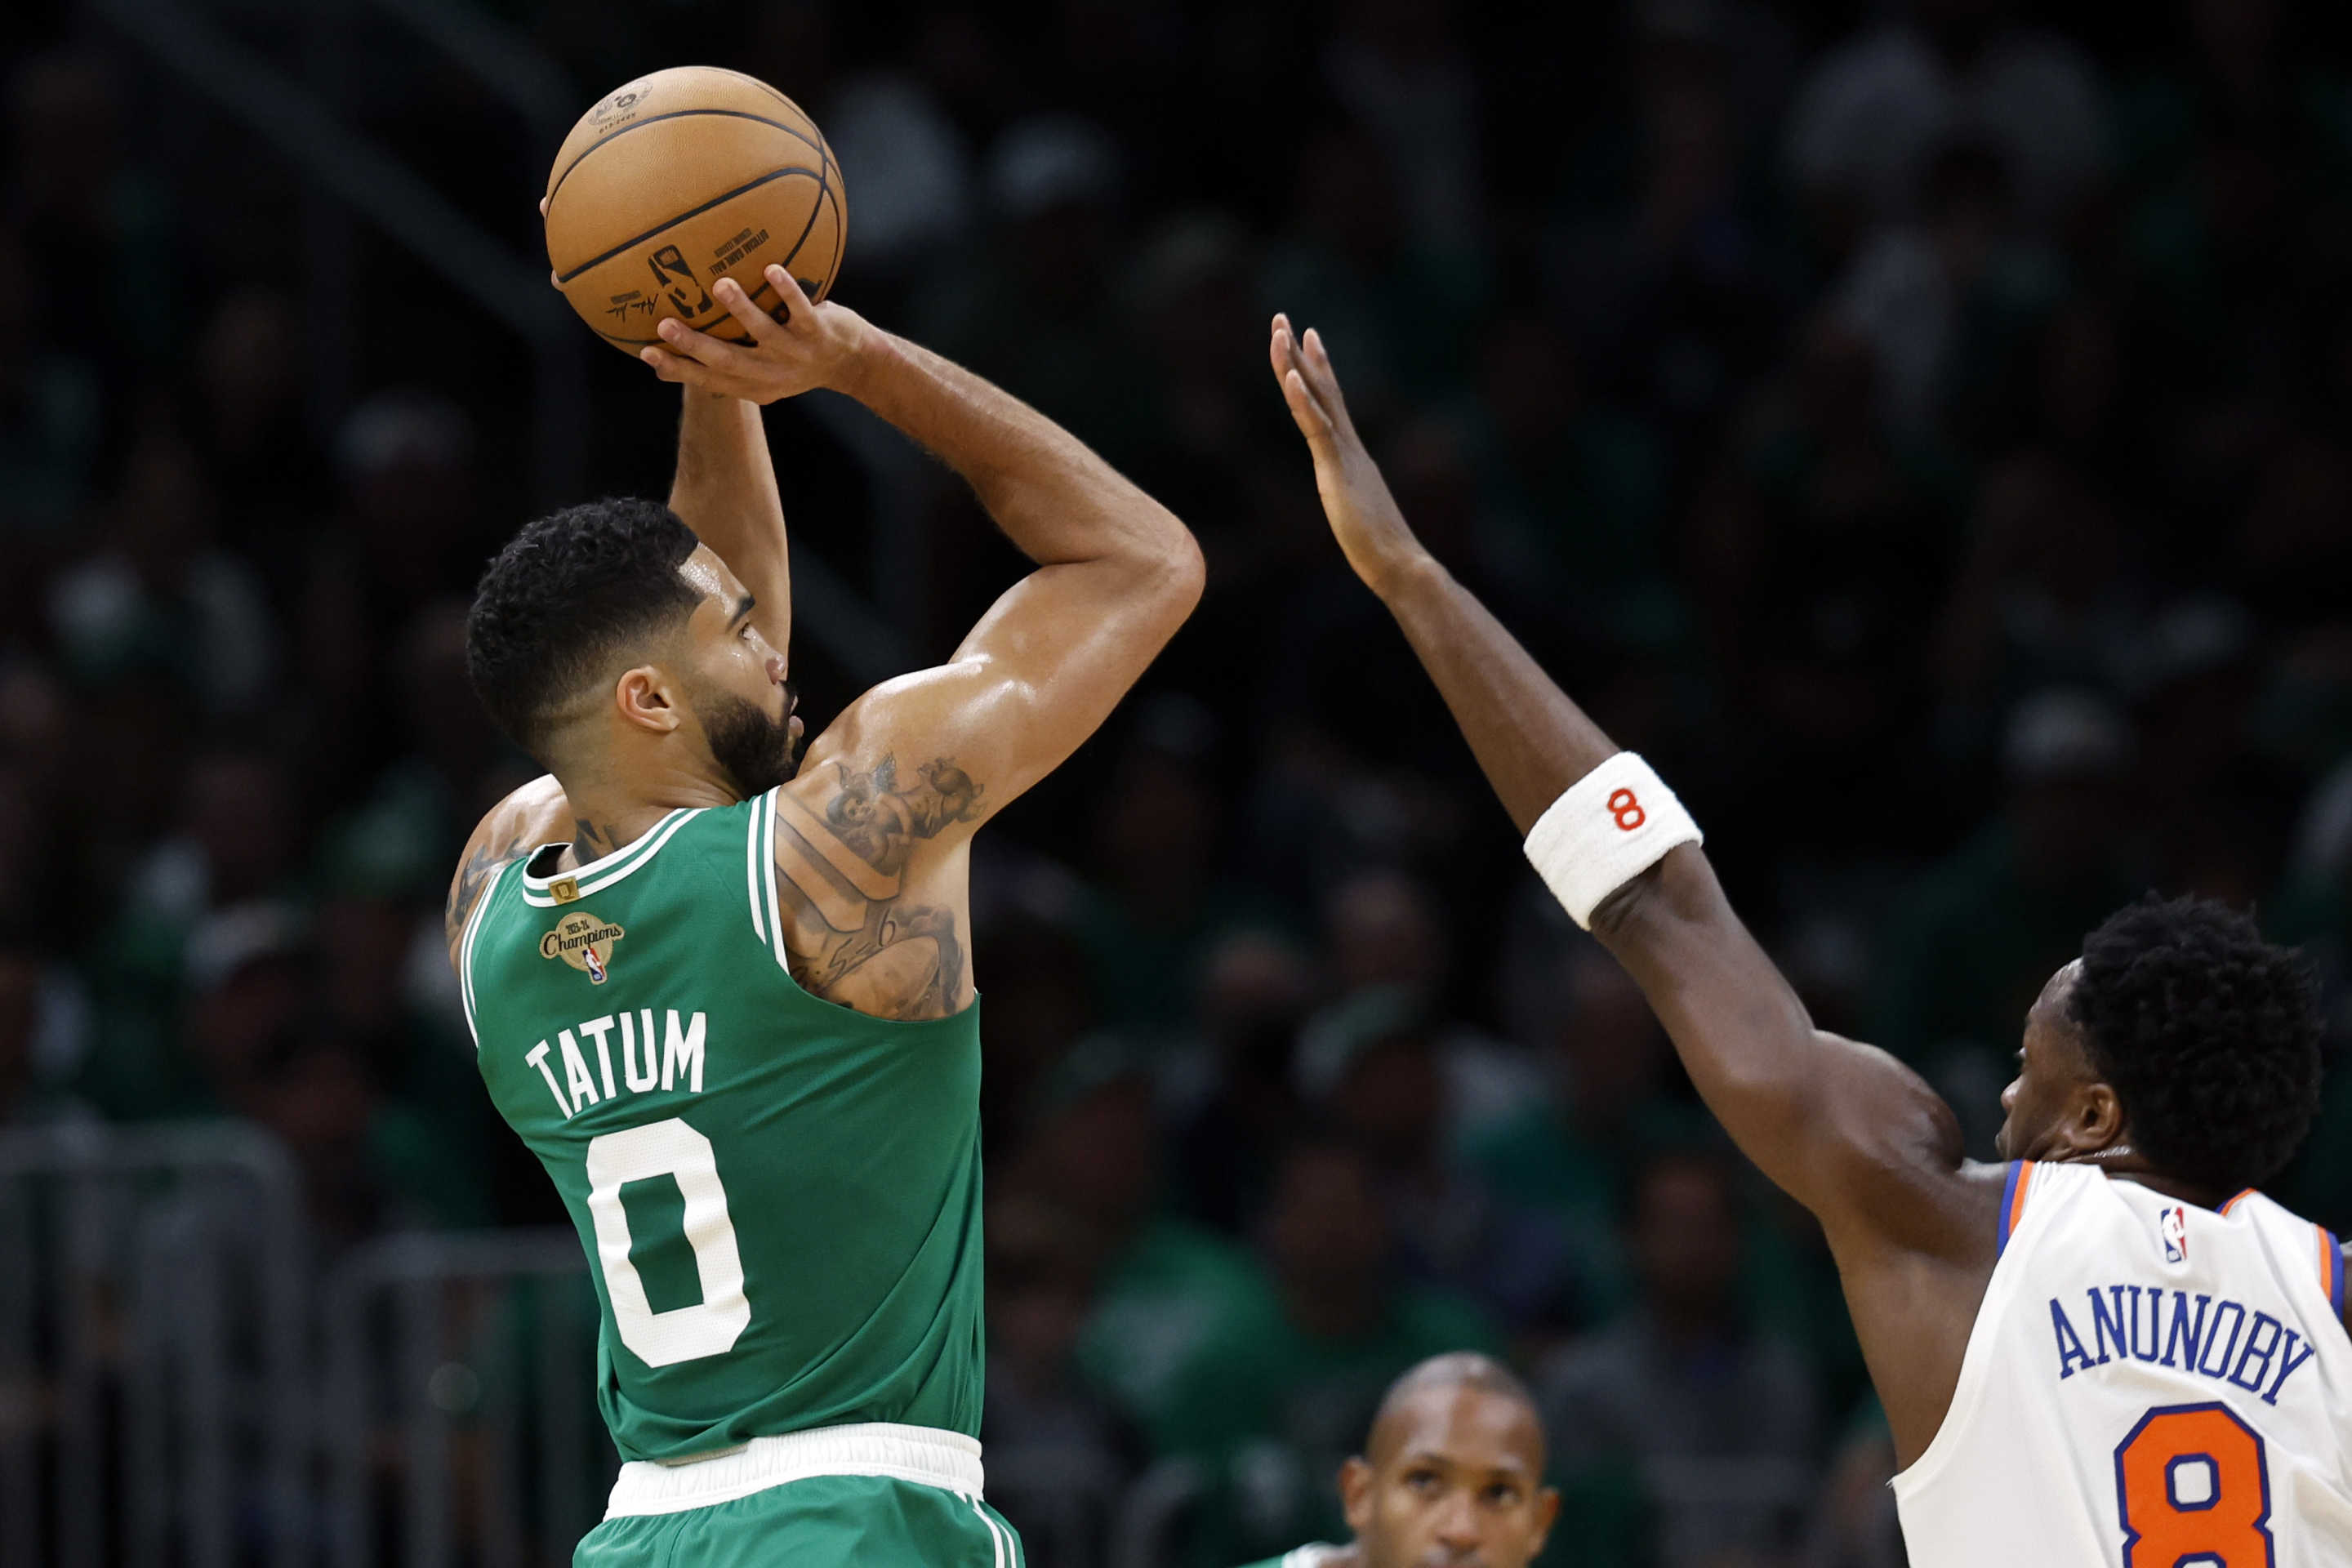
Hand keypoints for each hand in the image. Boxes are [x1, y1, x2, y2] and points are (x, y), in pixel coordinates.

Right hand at [638, 265, 873, 403]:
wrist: (855, 364)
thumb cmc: (795, 359)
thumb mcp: (759, 374)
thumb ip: (723, 365)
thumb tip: (664, 360)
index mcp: (752, 385)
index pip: (708, 379)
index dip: (677, 368)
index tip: (646, 353)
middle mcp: (771, 374)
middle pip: (728, 362)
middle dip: (695, 345)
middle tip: (665, 325)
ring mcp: (796, 354)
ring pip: (764, 333)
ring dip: (742, 310)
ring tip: (721, 286)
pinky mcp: (820, 333)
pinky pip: (801, 310)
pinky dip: (787, 291)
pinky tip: (772, 269)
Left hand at [1269, 315, 1429, 595]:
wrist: (1400, 564)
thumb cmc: (1383, 549)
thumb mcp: (1360, 515)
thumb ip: (1356, 501)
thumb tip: (1358, 507)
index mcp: (1351, 455)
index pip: (1330, 403)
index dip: (1318, 369)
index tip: (1309, 337)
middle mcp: (1349, 446)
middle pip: (1320, 389)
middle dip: (1299, 353)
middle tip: (1284, 318)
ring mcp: (1344, 454)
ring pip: (1315, 400)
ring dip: (1294, 365)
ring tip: (1281, 332)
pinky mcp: (1337, 469)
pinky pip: (1317, 428)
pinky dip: (1303, 401)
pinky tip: (1289, 377)